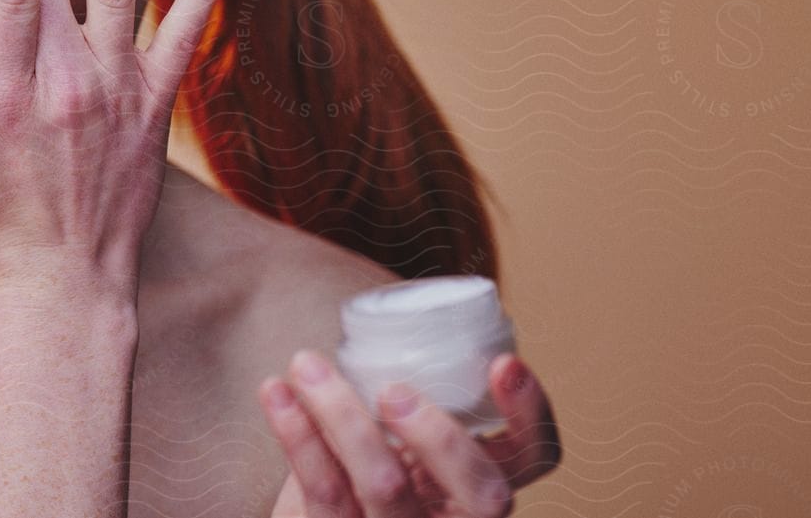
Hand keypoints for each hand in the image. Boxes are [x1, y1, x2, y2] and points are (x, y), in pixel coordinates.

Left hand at [258, 350, 561, 516]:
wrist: (315, 517)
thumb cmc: (355, 466)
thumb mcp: (396, 437)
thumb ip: (410, 392)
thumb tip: (395, 312)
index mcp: (475, 487)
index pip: (535, 457)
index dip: (530, 414)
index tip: (503, 362)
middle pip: (486, 495)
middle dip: (445, 437)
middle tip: (393, 391)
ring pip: (386, 485)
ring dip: (342, 413)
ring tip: (306, 363)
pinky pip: (323, 491)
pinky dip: (295, 432)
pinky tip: (275, 391)